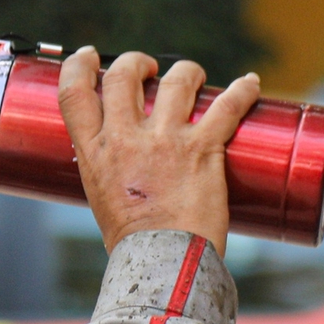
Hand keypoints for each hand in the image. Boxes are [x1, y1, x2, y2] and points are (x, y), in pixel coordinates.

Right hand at [57, 46, 260, 257]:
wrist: (166, 265)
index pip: (73, 92)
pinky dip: (243, 90)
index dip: (79, 66)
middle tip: (148, 68)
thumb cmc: (135, 245)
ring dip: (187, 71)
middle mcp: (126, 139)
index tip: (90, 57)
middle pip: (124, 75)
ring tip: (194, 77)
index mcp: (94, 154)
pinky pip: (228, 105)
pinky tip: (250, 83)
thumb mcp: (102, 200)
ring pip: (177, 80)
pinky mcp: (203, 149)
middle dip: (136, 62)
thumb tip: (123, 162)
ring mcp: (166, 141)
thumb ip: (109, 170)